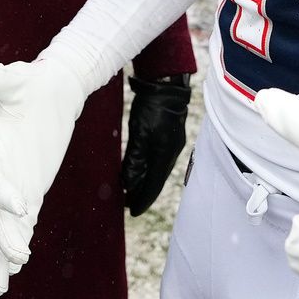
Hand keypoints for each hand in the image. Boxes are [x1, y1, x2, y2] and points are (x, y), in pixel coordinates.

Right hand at [0, 48, 90, 295]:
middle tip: (19, 254)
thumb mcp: (16, 78)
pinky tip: (13, 270)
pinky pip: (18, 225)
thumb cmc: (30, 84)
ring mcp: (10, 187)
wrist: (49, 94)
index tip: (20, 204)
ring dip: (2, 252)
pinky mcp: (27, 194)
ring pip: (0, 227)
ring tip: (3, 282)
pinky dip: (14, 246)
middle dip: (2, 235)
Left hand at [121, 74, 189, 215]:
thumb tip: (129, 182)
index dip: (143, 200)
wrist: (166, 86)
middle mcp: (170, 153)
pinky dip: (147, 169)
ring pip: (156, 170)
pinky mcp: (168, 137)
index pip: (153, 185)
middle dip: (142, 194)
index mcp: (165, 154)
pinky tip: (138, 170)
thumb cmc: (152, 108)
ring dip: (143, 182)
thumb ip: (135, 158)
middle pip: (156, 180)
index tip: (132, 212)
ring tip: (129, 191)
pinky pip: (157, 160)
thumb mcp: (139, 133)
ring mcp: (171, 145)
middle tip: (127, 204)